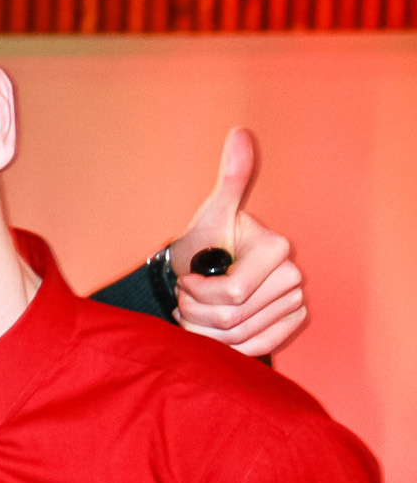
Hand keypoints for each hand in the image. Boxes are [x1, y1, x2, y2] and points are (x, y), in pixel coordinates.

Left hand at [167, 127, 306, 357]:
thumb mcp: (213, 213)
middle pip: (230, 318)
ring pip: (235, 337)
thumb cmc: (207, 244)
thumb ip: (229, 176)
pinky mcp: (290, 326)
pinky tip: (212, 329)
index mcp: (277, 250)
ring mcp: (295, 304)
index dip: (195, 294)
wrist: (212, 272)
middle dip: (194, 312)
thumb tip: (239, 133)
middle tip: (187, 298)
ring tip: (195, 312)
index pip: (228, 295)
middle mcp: (294, 279)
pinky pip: (253, 348)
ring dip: (203, 330)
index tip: (186, 279)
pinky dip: (225, 345)